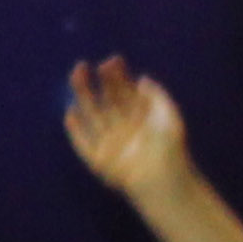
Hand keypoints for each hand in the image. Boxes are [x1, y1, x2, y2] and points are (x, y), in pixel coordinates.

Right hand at [62, 57, 192, 204]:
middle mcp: (122, 127)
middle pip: (105, 100)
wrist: (165, 181)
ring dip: (82, 96)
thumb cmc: (172, 150)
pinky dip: (76, 130)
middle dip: (94, 83)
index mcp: (138, 117)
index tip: (111, 60)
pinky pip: (83, 143)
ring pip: (92, 115)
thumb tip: (142, 79)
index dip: (117, 76)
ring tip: (75, 77)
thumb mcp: (170, 116)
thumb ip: (157, 96)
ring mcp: (109, 143)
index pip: (124, 92)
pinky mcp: (98, 160)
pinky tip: (70, 113)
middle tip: (83, 65)